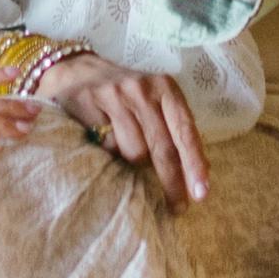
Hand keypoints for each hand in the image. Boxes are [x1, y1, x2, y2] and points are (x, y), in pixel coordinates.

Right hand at [23, 52, 211, 207]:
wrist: (77, 70)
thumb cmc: (125, 93)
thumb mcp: (154, 101)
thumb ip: (173, 129)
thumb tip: (197, 173)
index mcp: (166, 88)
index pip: (185, 130)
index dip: (194, 163)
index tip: (200, 192)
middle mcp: (142, 89)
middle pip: (162, 147)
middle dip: (172, 181)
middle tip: (177, 207)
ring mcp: (115, 95)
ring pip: (133, 151)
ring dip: (134, 165)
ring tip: (128, 155)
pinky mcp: (89, 103)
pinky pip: (107, 146)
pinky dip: (111, 153)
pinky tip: (107, 144)